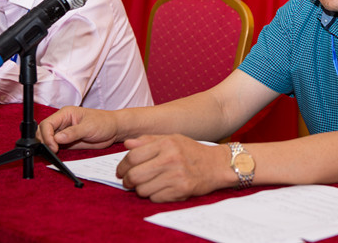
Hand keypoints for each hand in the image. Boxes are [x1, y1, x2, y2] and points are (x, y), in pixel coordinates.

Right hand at [36, 106, 119, 152]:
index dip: (46, 136)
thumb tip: (57, 138)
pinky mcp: (67, 142)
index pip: (47, 123)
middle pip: (43, 131)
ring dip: (47, 146)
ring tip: (53, 153)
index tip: (53, 146)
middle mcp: (62, 122)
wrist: (114, 130)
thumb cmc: (104, 122)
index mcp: (65, 114)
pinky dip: (53, 151)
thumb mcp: (89, 127)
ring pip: (48, 139)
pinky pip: (55, 146)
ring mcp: (64, 132)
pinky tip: (56, 155)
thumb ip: (73, 133)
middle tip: (53, 151)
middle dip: (44, 141)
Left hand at [117, 134, 231, 201]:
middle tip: (129, 182)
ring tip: (147, 185)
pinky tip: (161, 189)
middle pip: (134, 175)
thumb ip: (148, 140)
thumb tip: (127, 144)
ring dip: (141, 190)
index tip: (121, 171)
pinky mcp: (181, 190)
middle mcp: (171, 159)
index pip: (133, 156)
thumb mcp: (172, 139)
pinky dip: (154, 196)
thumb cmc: (192, 151)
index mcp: (166, 143)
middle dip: (127, 181)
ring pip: (143, 190)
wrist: (216, 165)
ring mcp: (176, 176)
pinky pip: (155, 198)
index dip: (122, 166)